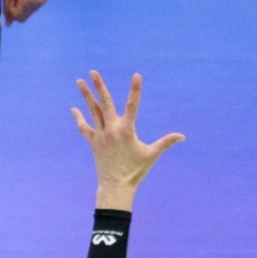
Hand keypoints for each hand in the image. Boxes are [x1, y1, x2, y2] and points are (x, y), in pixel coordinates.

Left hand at [2, 0, 50, 24]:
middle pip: (26, 16)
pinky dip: (31, 1)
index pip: (18, 17)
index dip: (11, 11)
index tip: (9, 0)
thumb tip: (9, 24)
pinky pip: (37, 4)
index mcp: (28, 0)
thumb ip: (7, 9)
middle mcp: (39, 1)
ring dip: (25, 6)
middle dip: (18, 10)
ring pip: (31, 11)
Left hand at [72, 71, 184, 209]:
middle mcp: (112, 129)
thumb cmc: (136, 171)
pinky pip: (84, 128)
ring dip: (86, 96)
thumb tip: (183, 136)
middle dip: (99, 86)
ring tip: (79, 81)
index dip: (135, 89)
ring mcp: (101, 135)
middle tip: (92, 71)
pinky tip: (74, 109)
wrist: (116, 186)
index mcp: (127, 130)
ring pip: (92, 111)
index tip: (137, 75)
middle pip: (105, 103)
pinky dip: (79, 118)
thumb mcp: (152, 155)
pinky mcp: (93, 142)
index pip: (133, 104)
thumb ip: (166, 142)